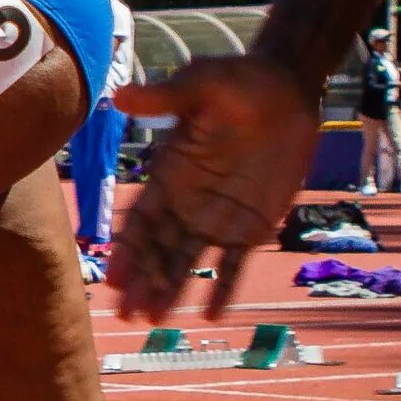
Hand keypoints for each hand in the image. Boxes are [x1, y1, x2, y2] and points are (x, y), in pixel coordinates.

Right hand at [105, 55, 319, 321]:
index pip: (140, 219)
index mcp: (169, 173)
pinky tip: (210, 316)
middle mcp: (188, 201)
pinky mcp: (253, 225)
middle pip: (158, 249)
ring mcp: (219, 216)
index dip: (127, 249)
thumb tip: (122, 98)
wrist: (288, 89)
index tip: (113, 278)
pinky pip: (236, 262)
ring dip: (172, 289)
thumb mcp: (203, 84)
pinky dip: (224, 288)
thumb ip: (167, 97)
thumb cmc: (240, 80)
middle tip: (129, 314)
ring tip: (156, 321)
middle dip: (143, 281)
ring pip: (189, 261)